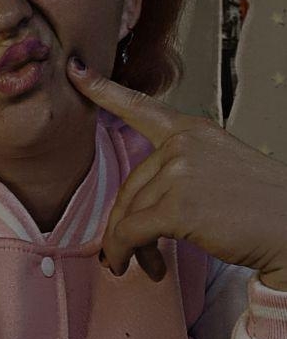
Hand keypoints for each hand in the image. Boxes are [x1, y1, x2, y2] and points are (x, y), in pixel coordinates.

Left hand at [66, 57, 286, 288]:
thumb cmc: (263, 209)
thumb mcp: (221, 171)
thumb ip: (180, 174)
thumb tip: (138, 212)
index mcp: (193, 131)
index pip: (140, 106)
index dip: (102, 89)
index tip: (75, 70)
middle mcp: (183, 144)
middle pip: (129, 185)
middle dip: (125, 224)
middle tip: (130, 254)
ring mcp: (180, 171)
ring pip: (128, 213)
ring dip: (131, 247)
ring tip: (148, 266)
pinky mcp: (178, 205)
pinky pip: (130, 232)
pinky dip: (124, 253)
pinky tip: (135, 267)